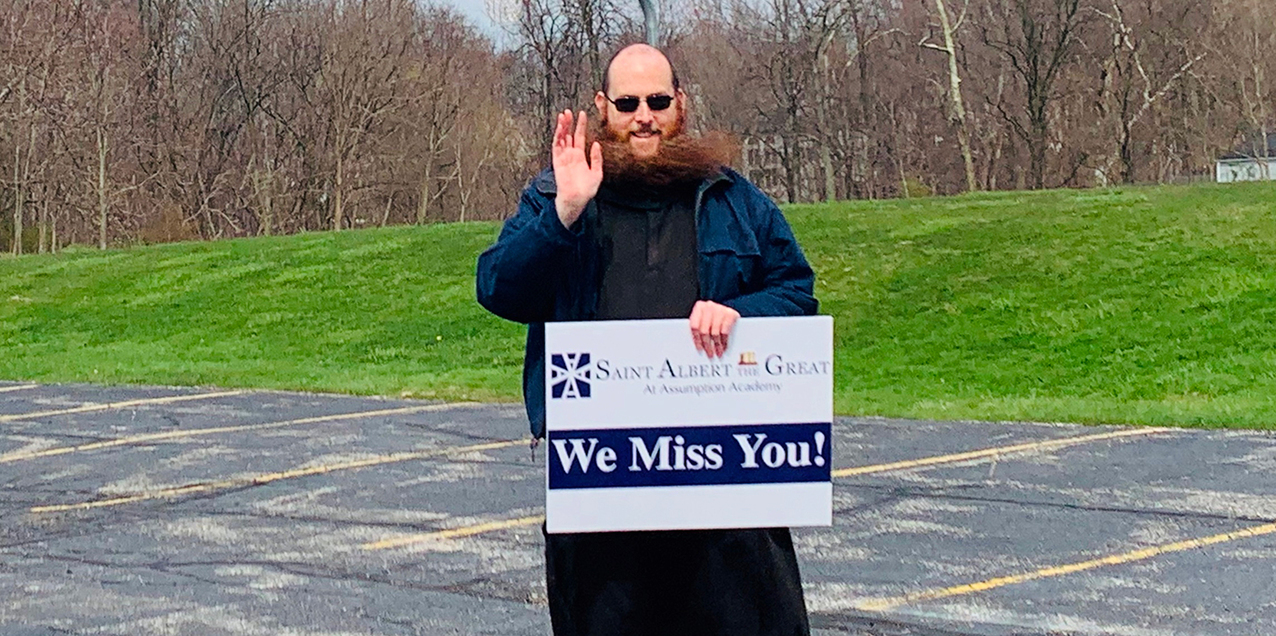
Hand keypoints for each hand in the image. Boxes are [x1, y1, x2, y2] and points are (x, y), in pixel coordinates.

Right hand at [551, 110, 602, 227]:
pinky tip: (560, 128)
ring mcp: (564, 157)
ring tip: (563, 115)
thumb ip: (596, 158)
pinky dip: (558, 137)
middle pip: (569, 135)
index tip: (582, 114)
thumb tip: (597, 144)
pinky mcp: (558, 161)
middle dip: (569, 123)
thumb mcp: (597, 173)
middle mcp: (571, 155)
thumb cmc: (586, 190)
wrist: (577, 200)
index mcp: (580, 156)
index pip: (580, 137)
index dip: (581, 125)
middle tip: (569, 111)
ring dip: (562, 127)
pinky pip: (556, 147)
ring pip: (562, 138)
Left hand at [689, 301, 739, 358]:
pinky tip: (724, 347)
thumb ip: (699, 328)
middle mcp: (709, 306)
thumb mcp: (704, 319)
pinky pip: (725, 332)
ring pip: (715, 332)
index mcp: (699, 307)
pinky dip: (724, 342)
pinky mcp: (730, 314)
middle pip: (704, 330)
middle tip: (710, 354)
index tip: (700, 349)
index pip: (695, 326)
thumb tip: (698, 346)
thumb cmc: (713, 317)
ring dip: (717, 345)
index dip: (697, 339)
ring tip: (718, 352)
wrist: (728, 308)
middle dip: (707, 344)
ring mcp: (720, 309)